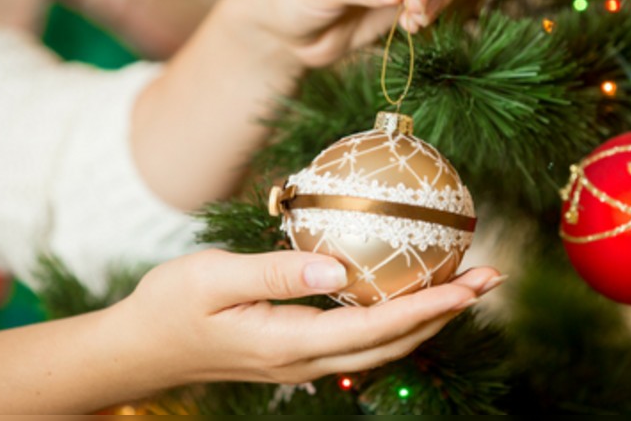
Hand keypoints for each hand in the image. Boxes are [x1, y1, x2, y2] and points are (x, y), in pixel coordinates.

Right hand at [117, 248, 502, 385]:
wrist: (141, 348)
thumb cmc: (171, 305)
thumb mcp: (214, 278)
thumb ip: (276, 272)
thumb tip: (336, 269)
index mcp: (292, 342)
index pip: (379, 326)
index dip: (431, 305)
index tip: (473, 284)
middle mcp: (307, 360)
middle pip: (394, 342)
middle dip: (446, 312)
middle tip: (489, 279)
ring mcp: (303, 361)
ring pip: (381, 346)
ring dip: (427, 318)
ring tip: (461, 288)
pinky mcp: (295, 351)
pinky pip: (359, 339)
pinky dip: (394, 320)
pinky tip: (403, 296)